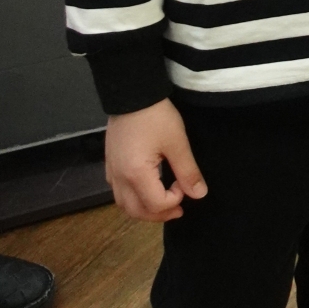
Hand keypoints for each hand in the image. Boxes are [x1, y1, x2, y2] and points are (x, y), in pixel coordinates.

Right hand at [104, 100, 206, 221]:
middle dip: (159, 215)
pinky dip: (133, 199)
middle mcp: (119, 178)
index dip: (174, 200)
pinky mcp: (110, 164)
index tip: (185, 183)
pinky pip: (118, 192)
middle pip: (136, 211)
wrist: (131, 93)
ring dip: (144, 210)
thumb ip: (188, 171)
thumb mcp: (177, 142)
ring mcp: (111, 171)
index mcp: (135, 174)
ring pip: (124, 205)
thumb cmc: (156, 116)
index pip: (155, 204)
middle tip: (178, 209)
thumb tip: (199, 194)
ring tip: (164, 202)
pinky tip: (147, 189)